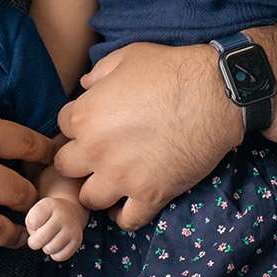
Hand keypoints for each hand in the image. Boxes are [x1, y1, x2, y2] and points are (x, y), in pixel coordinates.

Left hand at [24, 195, 86, 260]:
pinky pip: (59, 256)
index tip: (34, 223)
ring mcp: (72, 229)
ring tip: (48, 240)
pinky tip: (56, 245)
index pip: (32, 223)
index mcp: (49, 205)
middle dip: (34, 242)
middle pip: (40, 239)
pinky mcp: (77, 241)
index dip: (30, 227)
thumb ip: (30, 225)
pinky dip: (55, 254)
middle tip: (37, 238)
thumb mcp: (36, 211)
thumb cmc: (47, 215)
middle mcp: (63, 216)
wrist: (71, 213)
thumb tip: (35, 243)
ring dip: (45, 248)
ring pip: (49, 249)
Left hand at [50, 42, 241, 231]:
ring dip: (98, 190)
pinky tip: (130, 203)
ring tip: (113, 181)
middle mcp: (95, 150)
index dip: (78, 125)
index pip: (62, 127)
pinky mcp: (150, 195)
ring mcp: (121, 177)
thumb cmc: (171, 70)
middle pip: (66, 167)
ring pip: (89, 199)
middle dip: (78, 161)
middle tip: (98, 154)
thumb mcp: (128, 56)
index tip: (93, 125)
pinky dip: (125, 215)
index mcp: (85, 116)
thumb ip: (100, 72)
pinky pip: (127, 220)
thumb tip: (86, 84)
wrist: (214, 95)